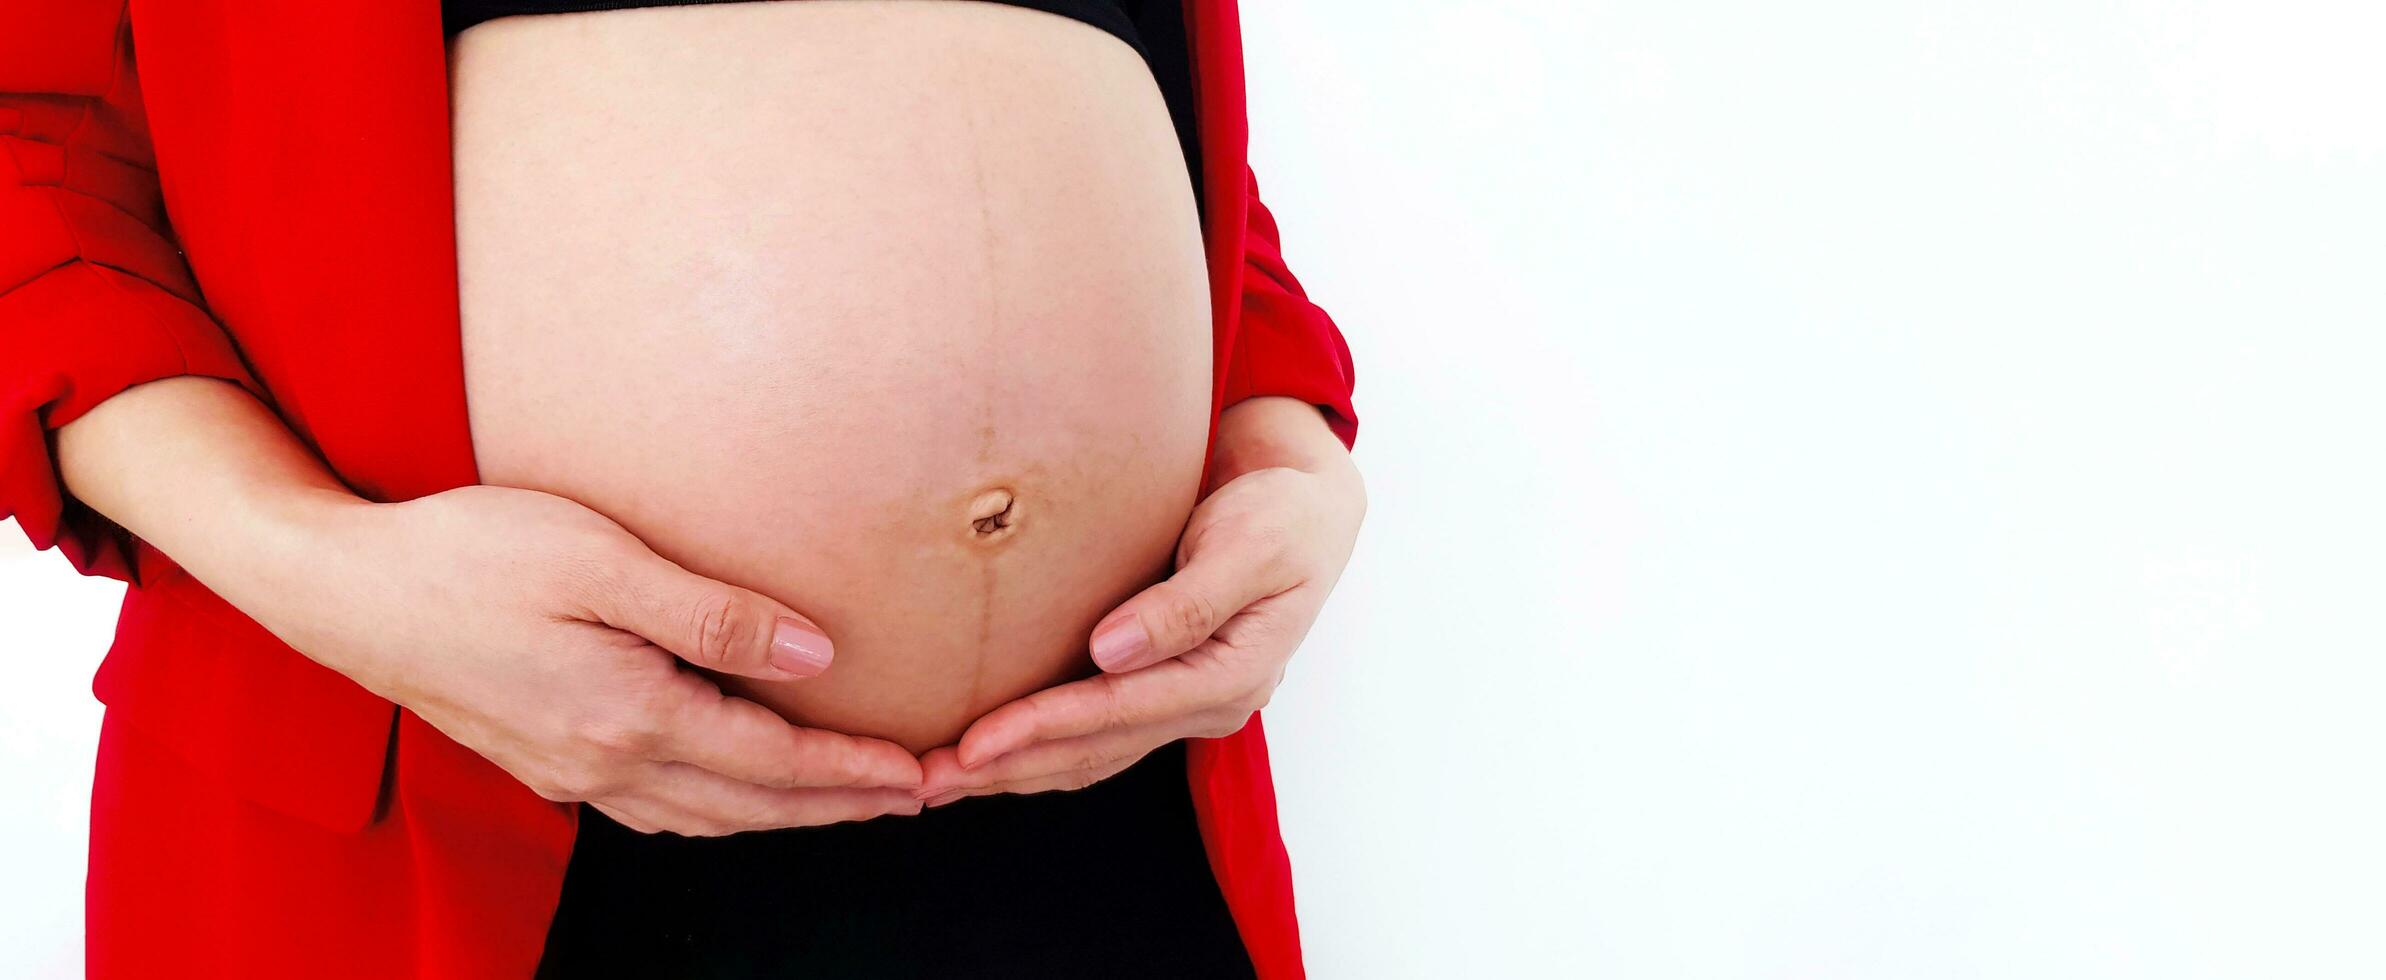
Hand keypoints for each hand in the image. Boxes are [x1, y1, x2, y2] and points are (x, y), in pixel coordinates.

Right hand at [257, 484, 924, 835]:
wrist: (339, 589)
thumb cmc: (466, 553)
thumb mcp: (601, 558)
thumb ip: (713, 614)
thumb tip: (815, 657)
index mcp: (626, 716)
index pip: (772, 764)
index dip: (853, 772)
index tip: (922, 773)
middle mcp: (600, 763)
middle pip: (748, 806)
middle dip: (837, 806)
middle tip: (913, 797)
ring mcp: (565, 771)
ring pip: (702, 816)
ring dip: (781, 815)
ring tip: (846, 799)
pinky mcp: (540, 758)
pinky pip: (653, 806)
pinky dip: (715, 808)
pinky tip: (735, 790)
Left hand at [915, 400, 1363, 804]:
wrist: (1305, 501)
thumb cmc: (1282, 511)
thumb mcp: (1252, 544)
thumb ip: (1185, 603)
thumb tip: (1111, 652)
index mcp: (1234, 675)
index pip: (1120, 712)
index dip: (1043, 728)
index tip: (974, 743)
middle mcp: (1210, 704)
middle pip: (1095, 751)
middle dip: (1010, 769)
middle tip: (930, 781)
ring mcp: (1186, 702)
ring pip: (1089, 755)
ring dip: (1015, 771)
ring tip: (941, 781)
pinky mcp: (1162, 686)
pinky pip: (1093, 732)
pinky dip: (1039, 747)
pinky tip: (990, 754)